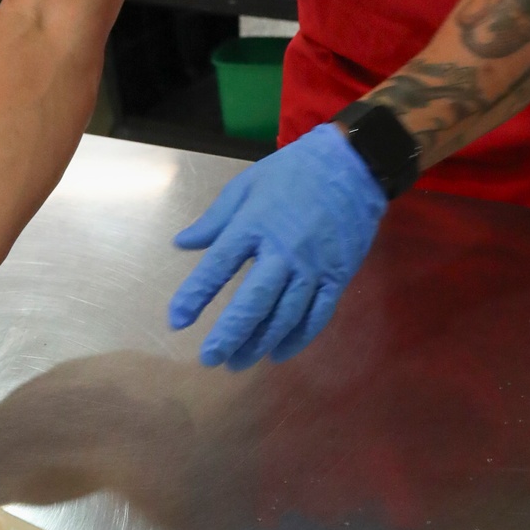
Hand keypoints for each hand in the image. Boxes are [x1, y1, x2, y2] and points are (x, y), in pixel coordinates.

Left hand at [169, 124, 386, 369]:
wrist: (353, 166)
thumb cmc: (293, 172)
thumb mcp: (247, 185)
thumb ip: (215, 220)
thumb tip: (182, 244)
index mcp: (253, 225)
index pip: (218, 267)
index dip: (195, 296)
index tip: (176, 321)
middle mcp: (282, 252)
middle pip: (252, 302)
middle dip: (229, 334)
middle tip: (209, 358)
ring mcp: (312, 268)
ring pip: (284, 316)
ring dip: (259, 343)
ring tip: (237, 362)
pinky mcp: (337, 277)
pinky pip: (316, 316)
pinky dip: (297, 339)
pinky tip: (279, 354)